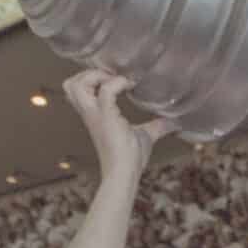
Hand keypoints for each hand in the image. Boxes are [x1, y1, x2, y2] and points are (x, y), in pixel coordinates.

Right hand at [62, 70, 174, 184]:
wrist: (126, 173)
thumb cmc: (131, 158)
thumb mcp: (146, 135)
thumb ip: (159, 126)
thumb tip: (177, 123)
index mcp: (94, 114)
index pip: (77, 90)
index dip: (92, 77)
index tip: (116, 77)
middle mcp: (91, 113)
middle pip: (70, 85)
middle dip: (88, 74)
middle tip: (111, 76)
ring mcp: (96, 115)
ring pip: (77, 86)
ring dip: (95, 76)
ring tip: (115, 79)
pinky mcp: (106, 117)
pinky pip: (106, 91)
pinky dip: (118, 83)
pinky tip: (130, 85)